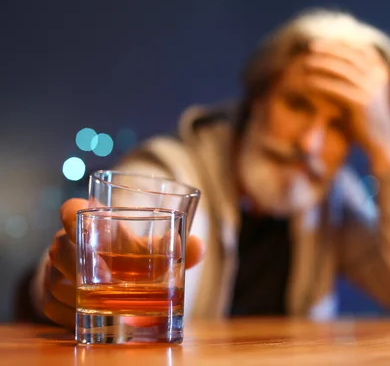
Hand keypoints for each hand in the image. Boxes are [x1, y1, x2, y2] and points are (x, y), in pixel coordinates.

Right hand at [43, 198, 204, 328]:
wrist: (100, 278)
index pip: (70, 210)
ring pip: (57, 282)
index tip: (82, 215)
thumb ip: (172, 246)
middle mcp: (64, 246)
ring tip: (111, 304)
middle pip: (62, 250)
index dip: (71, 212)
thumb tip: (199, 246)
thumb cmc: (126, 255)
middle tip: (112, 280)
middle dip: (84, 265)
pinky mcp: (48, 299)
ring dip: (81, 295)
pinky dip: (75, 317)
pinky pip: (55, 309)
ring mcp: (52, 273)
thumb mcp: (146, 249)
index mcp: (87, 224)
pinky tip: (98, 320)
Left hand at [304, 40, 389, 174]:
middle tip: (310, 46)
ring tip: (306, 61)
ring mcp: (371, 88)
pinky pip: (335, 87)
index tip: (324, 42)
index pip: (360, 48)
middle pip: (349, 54)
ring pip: (341, 68)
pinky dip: (319, 82)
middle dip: (329, 48)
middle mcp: (378, 76)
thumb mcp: (366, 94)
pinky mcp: (361, 102)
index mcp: (382, 71)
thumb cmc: (370, 120)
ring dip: (322, 62)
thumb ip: (357, 77)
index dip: (340, 43)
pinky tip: (307, 81)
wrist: (383, 144)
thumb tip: (337, 60)